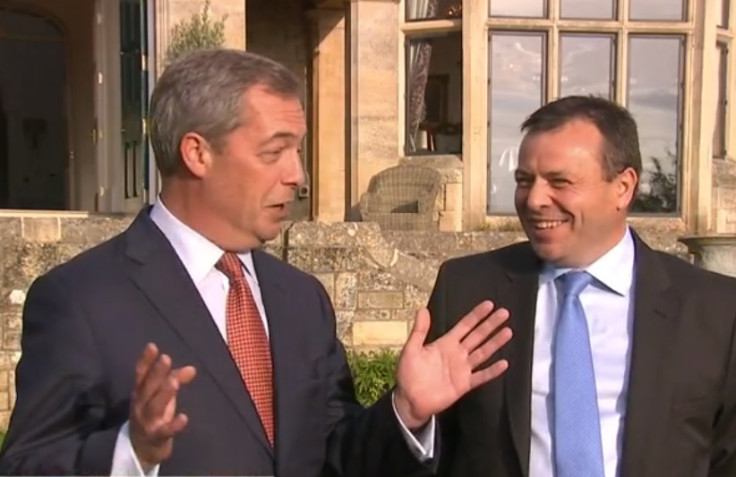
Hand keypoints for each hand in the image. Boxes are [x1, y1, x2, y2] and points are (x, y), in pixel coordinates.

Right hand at [129, 343, 196, 470]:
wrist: (140, 449)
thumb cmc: (153, 415)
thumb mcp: (162, 396)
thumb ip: (175, 380)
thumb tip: (192, 368)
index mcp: (140, 393)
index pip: (141, 375)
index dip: (146, 361)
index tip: (152, 346)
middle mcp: (140, 406)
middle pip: (147, 388)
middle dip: (156, 373)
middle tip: (166, 359)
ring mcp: (147, 422)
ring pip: (154, 407)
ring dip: (164, 394)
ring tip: (174, 383)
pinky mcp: (156, 437)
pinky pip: (164, 431)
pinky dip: (174, 425)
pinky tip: (184, 418)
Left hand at [393, 301, 511, 428]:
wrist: (410, 400)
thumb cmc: (409, 373)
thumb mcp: (412, 349)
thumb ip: (419, 330)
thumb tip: (422, 309)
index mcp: (446, 343)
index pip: (465, 326)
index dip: (476, 315)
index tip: (489, 305)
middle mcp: (457, 353)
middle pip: (478, 336)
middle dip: (490, 324)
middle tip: (504, 313)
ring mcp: (462, 369)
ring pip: (483, 352)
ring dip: (495, 343)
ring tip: (507, 332)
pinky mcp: (464, 384)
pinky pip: (481, 376)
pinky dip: (492, 371)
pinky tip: (503, 363)